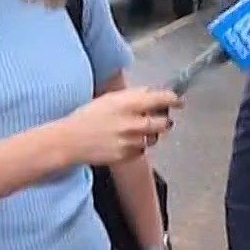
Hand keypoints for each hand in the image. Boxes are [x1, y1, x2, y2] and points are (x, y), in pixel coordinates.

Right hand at [61, 87, 179, 164]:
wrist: (70, 141)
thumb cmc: (88, 117)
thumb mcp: (110, 98)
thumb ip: (134, 95)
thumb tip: (153, 93)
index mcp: (128, 103)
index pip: (162, 99)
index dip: (174, 100)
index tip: (179, 101)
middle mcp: (133, 123)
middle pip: (165, 122)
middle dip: (165, 119)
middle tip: (159, 117)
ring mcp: (131, 141)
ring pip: (155, 138)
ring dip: (151, 133)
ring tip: (134, 130)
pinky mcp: (128, 156)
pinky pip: (142, 150)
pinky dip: (139, 145)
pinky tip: (124, 140)